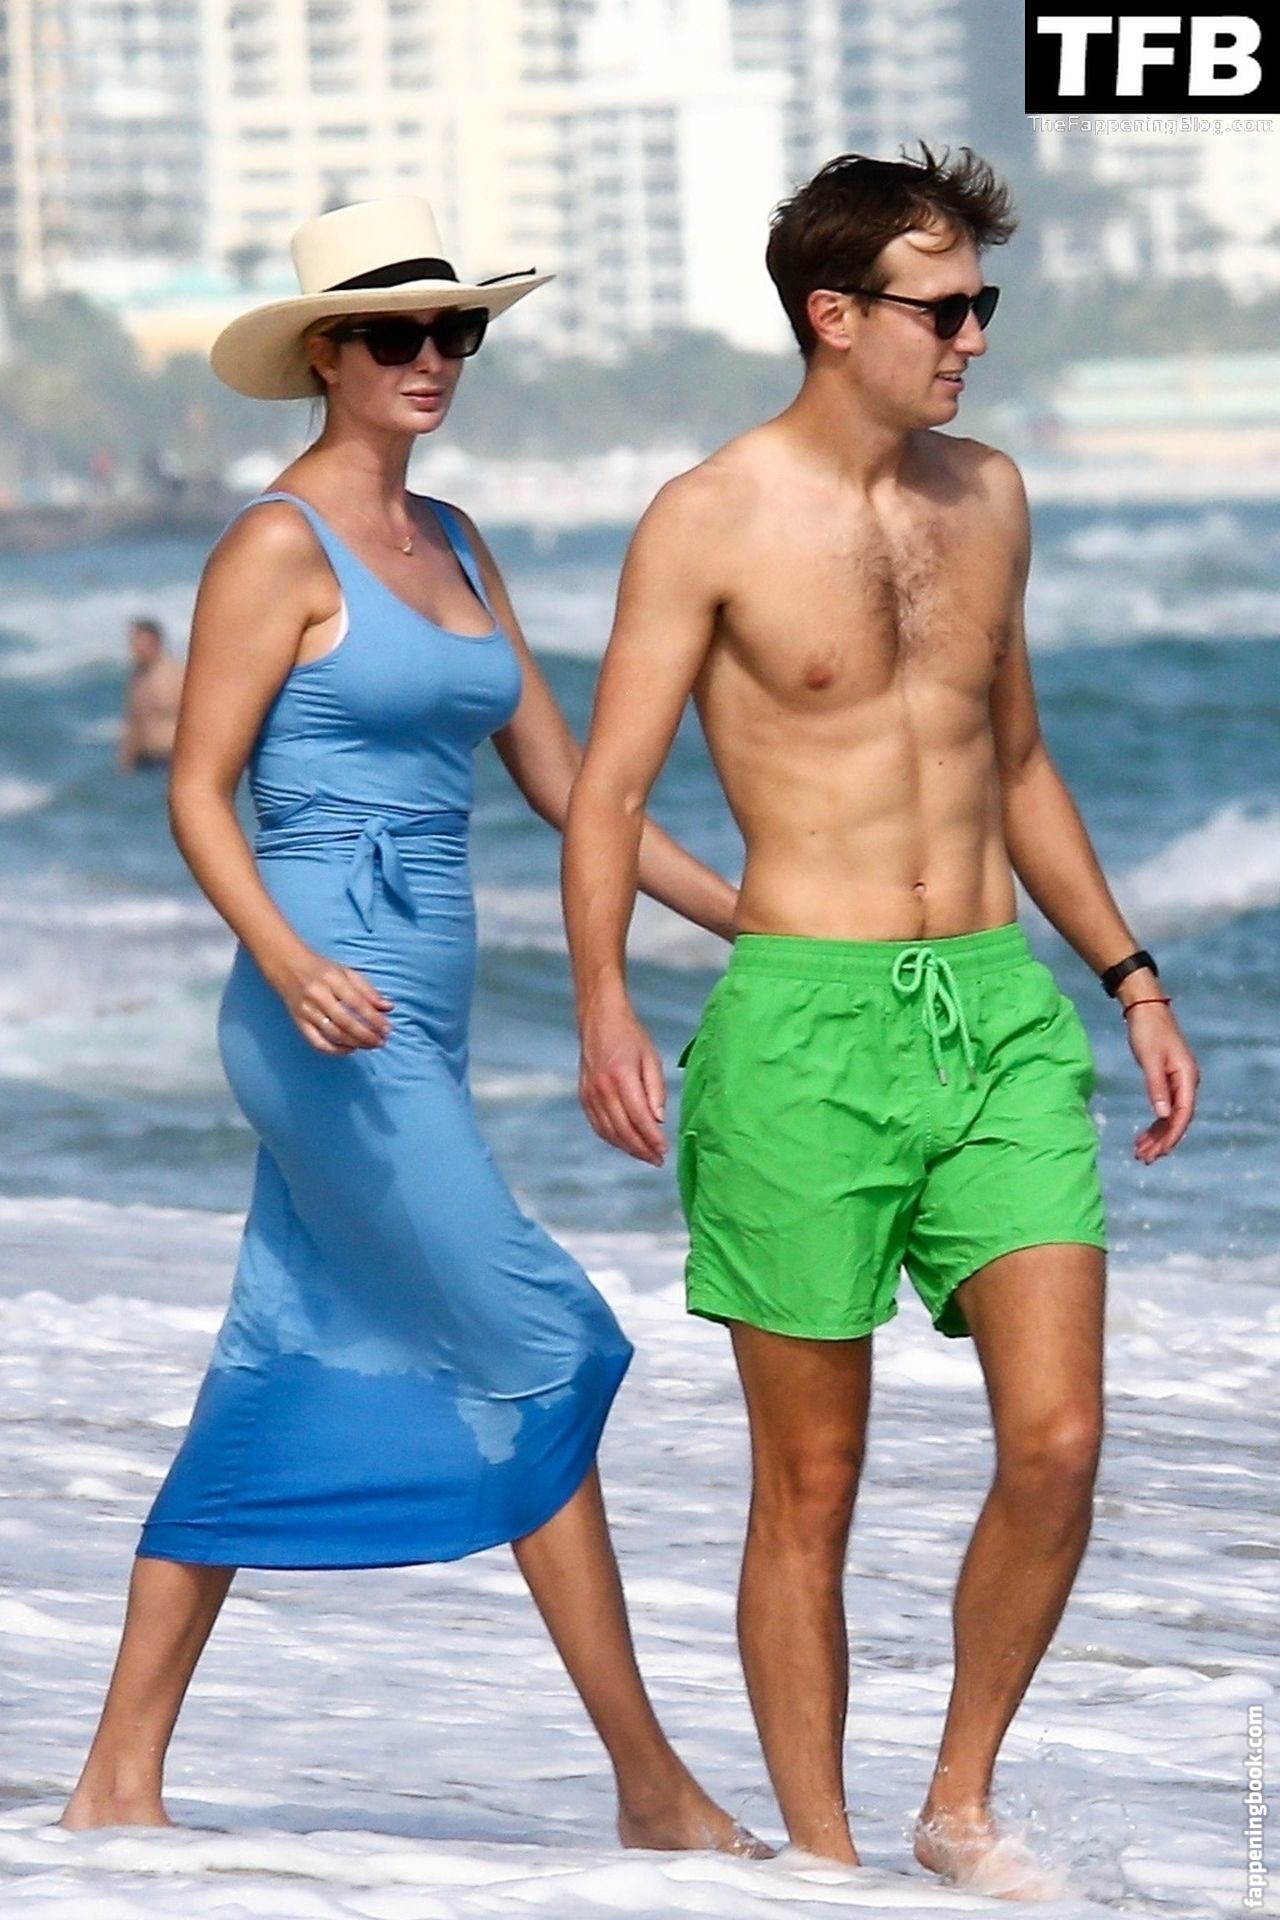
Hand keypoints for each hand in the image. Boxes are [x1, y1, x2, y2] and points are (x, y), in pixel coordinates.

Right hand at [273, 950, 393, 1054]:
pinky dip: (334, 1050)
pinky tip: (349, 1049)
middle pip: (346, 1022)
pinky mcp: (298, 1022)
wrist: (286, 965)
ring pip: (333, 1034)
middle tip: (381, 1042)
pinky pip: (316, 1042)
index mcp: (332, 979)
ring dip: (355, 1043)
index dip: (374, 1019)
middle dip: (367, 1035)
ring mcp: (306, 1011)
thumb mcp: (346, 972)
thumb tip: (389, 1008)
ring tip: (370, 1045)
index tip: (387, 1029)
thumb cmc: (321, 969)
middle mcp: (318, 995)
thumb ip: (368, 990)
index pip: (357, 1003)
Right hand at [579, 1002, 666, 1164]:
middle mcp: (602, 1088)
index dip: (652, 1137)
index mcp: (621, 1076)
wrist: (599, 1021)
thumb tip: (659, 1120)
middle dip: (642, 1149)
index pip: (639, 1116)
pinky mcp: (584, 1096)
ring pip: (609, 1132)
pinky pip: (598, 1126)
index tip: (665, 1150)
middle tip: (658, 1160)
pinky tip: (627, 1144)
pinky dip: (612, 1139)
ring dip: (628, 1148)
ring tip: (646, 1156)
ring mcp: (590, 1094)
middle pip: (623, 1129)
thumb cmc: (630, 1037)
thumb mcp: (651, 1057)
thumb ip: (656, 1090)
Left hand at [1126, 1001, 1198, 1161]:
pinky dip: (1153, 1123)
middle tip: (1144, 1159)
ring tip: (1140, 1153)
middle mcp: (1187, 1083)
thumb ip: (1156, 1087)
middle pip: (1177, 1119)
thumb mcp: (1150, 1060)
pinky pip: (1163, 1108)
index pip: (1183, 1113)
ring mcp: (1178, 1083)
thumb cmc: (1148, 1032)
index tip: (1160, 1152)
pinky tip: (1142, 1136)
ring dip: (1156, 1135)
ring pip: (1169, 1117)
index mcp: (1187, 1077)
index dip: (1172, 1135)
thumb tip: (1162, 1115)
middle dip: (1162, 1141)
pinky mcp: (1168, 1081)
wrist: (1146, 1009)